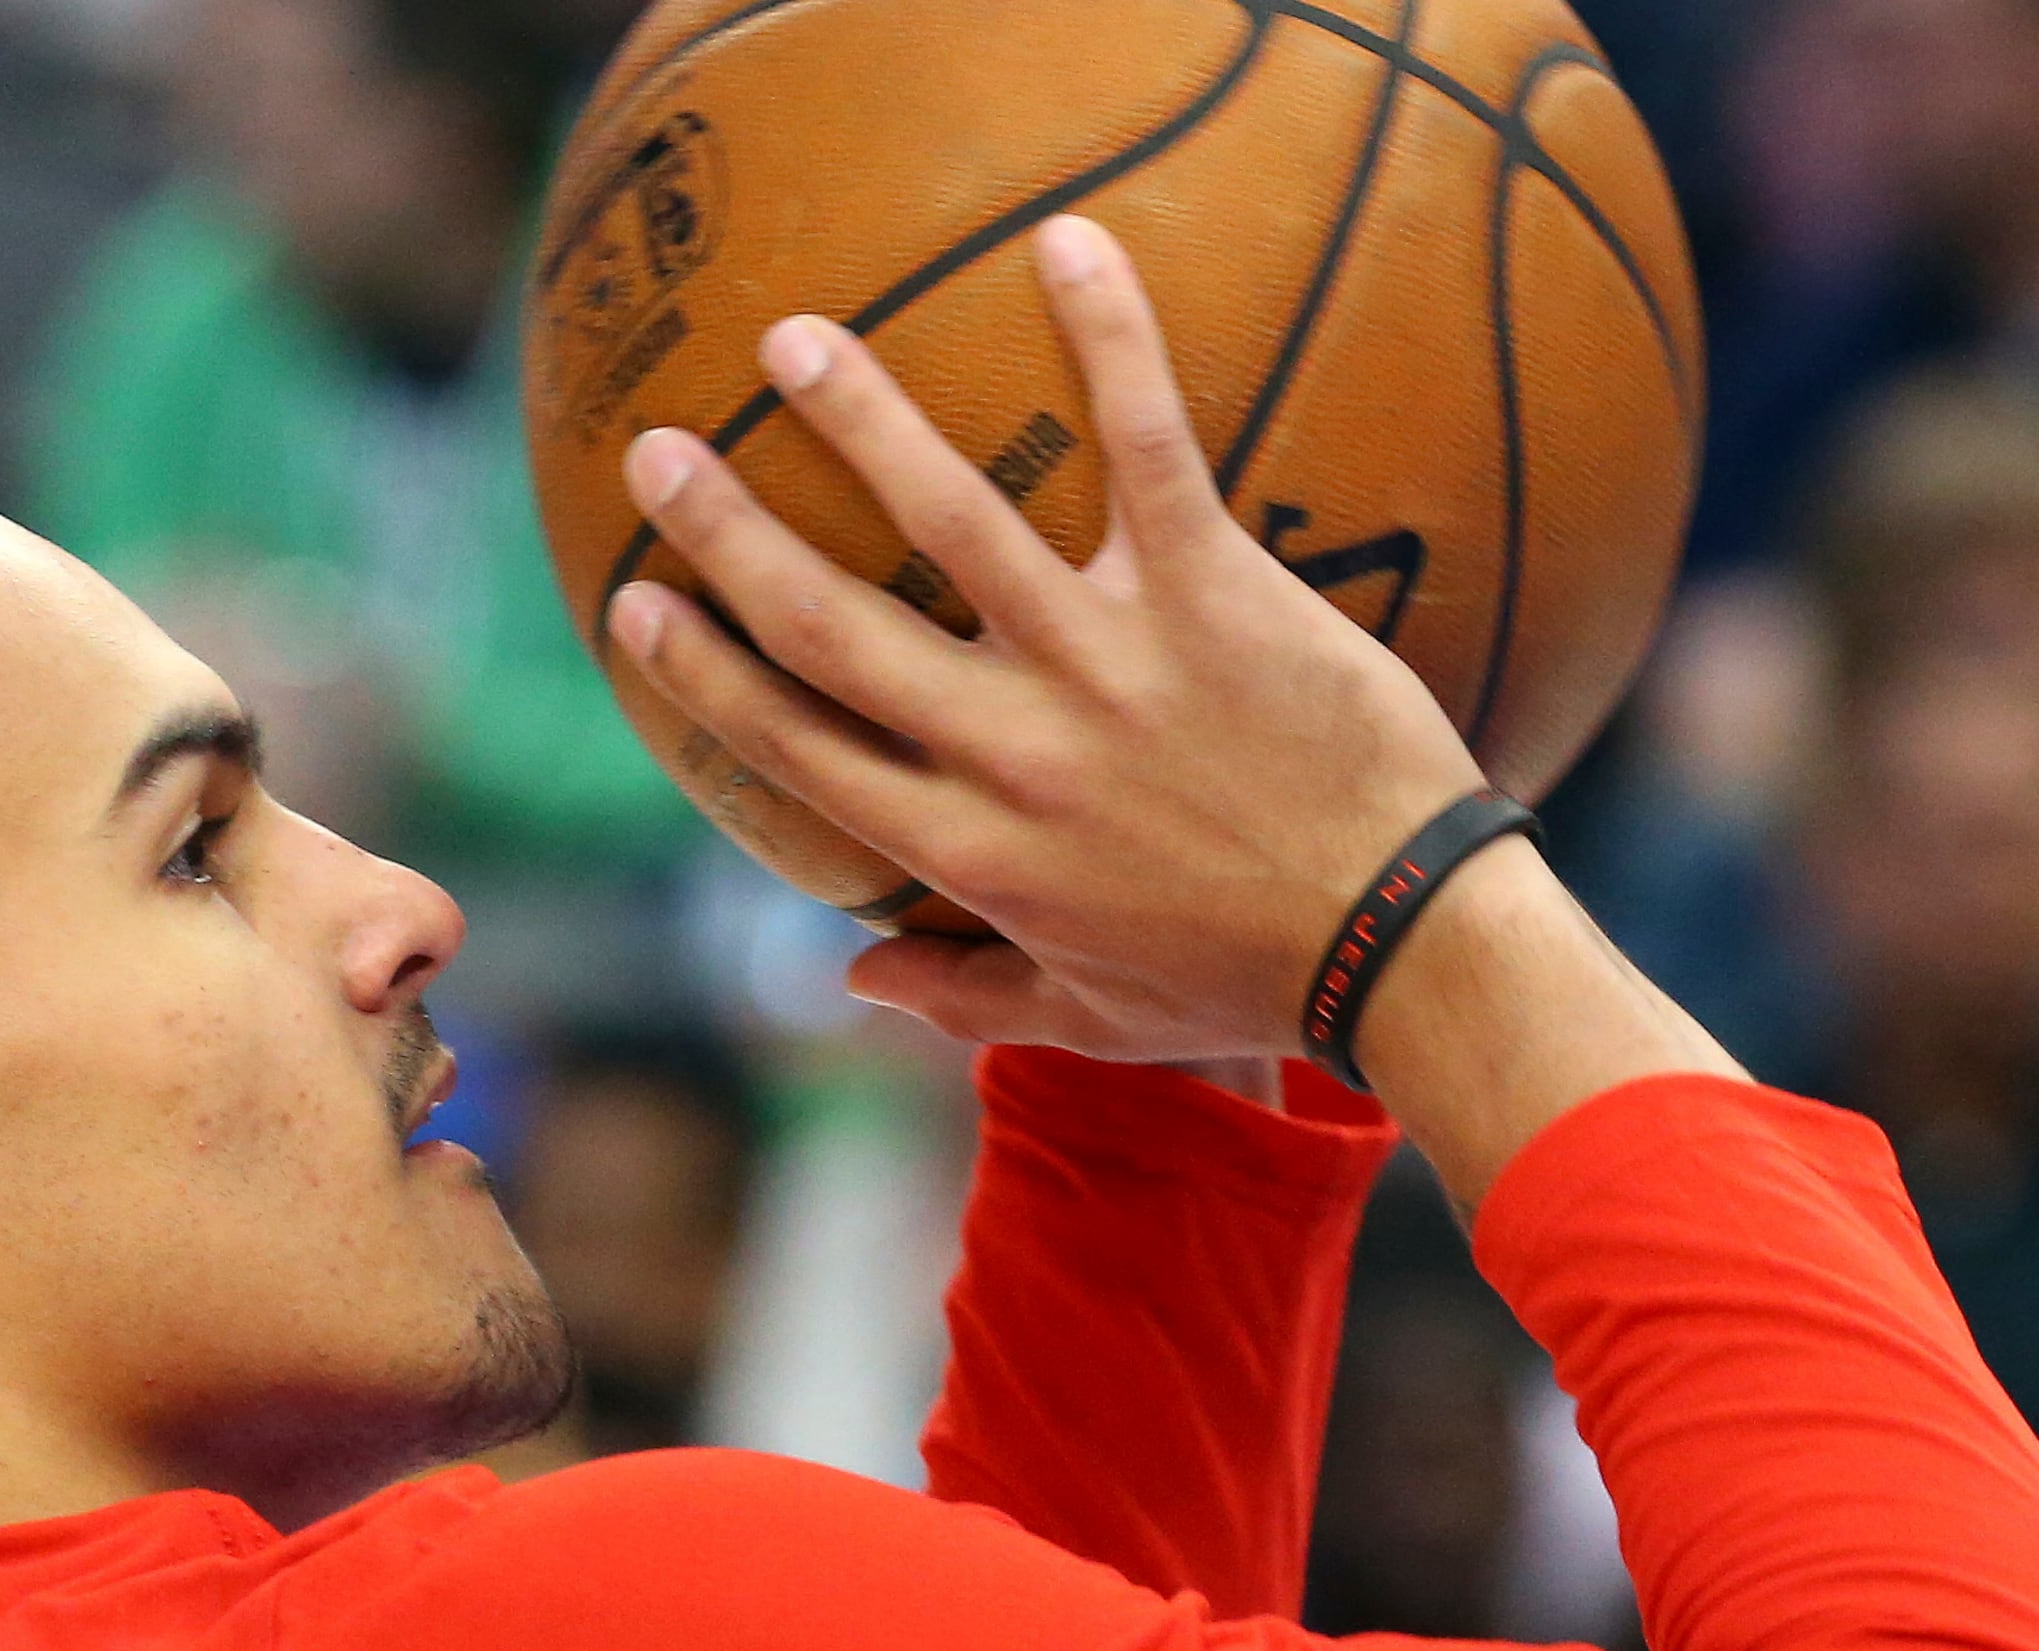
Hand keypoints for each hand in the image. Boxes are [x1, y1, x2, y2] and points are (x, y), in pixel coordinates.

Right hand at [606, 213, 1488, 1062]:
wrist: (1404, 942)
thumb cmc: (1252, 984)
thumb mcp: (1090, 1017)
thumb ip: (962, 995)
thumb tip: (850, 976)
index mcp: (971, 847)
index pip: (797, 751)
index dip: (705, 677)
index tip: (633, 607)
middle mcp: (1015, 748)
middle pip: (832, 627)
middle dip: (729, 535)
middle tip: (656, 452)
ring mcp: (1110, 661)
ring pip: (955, 522)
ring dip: (864, 423)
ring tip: (793, 342)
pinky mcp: (1212, 594)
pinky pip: (1149, 446)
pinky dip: (1111, 339)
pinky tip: (1065, 245)